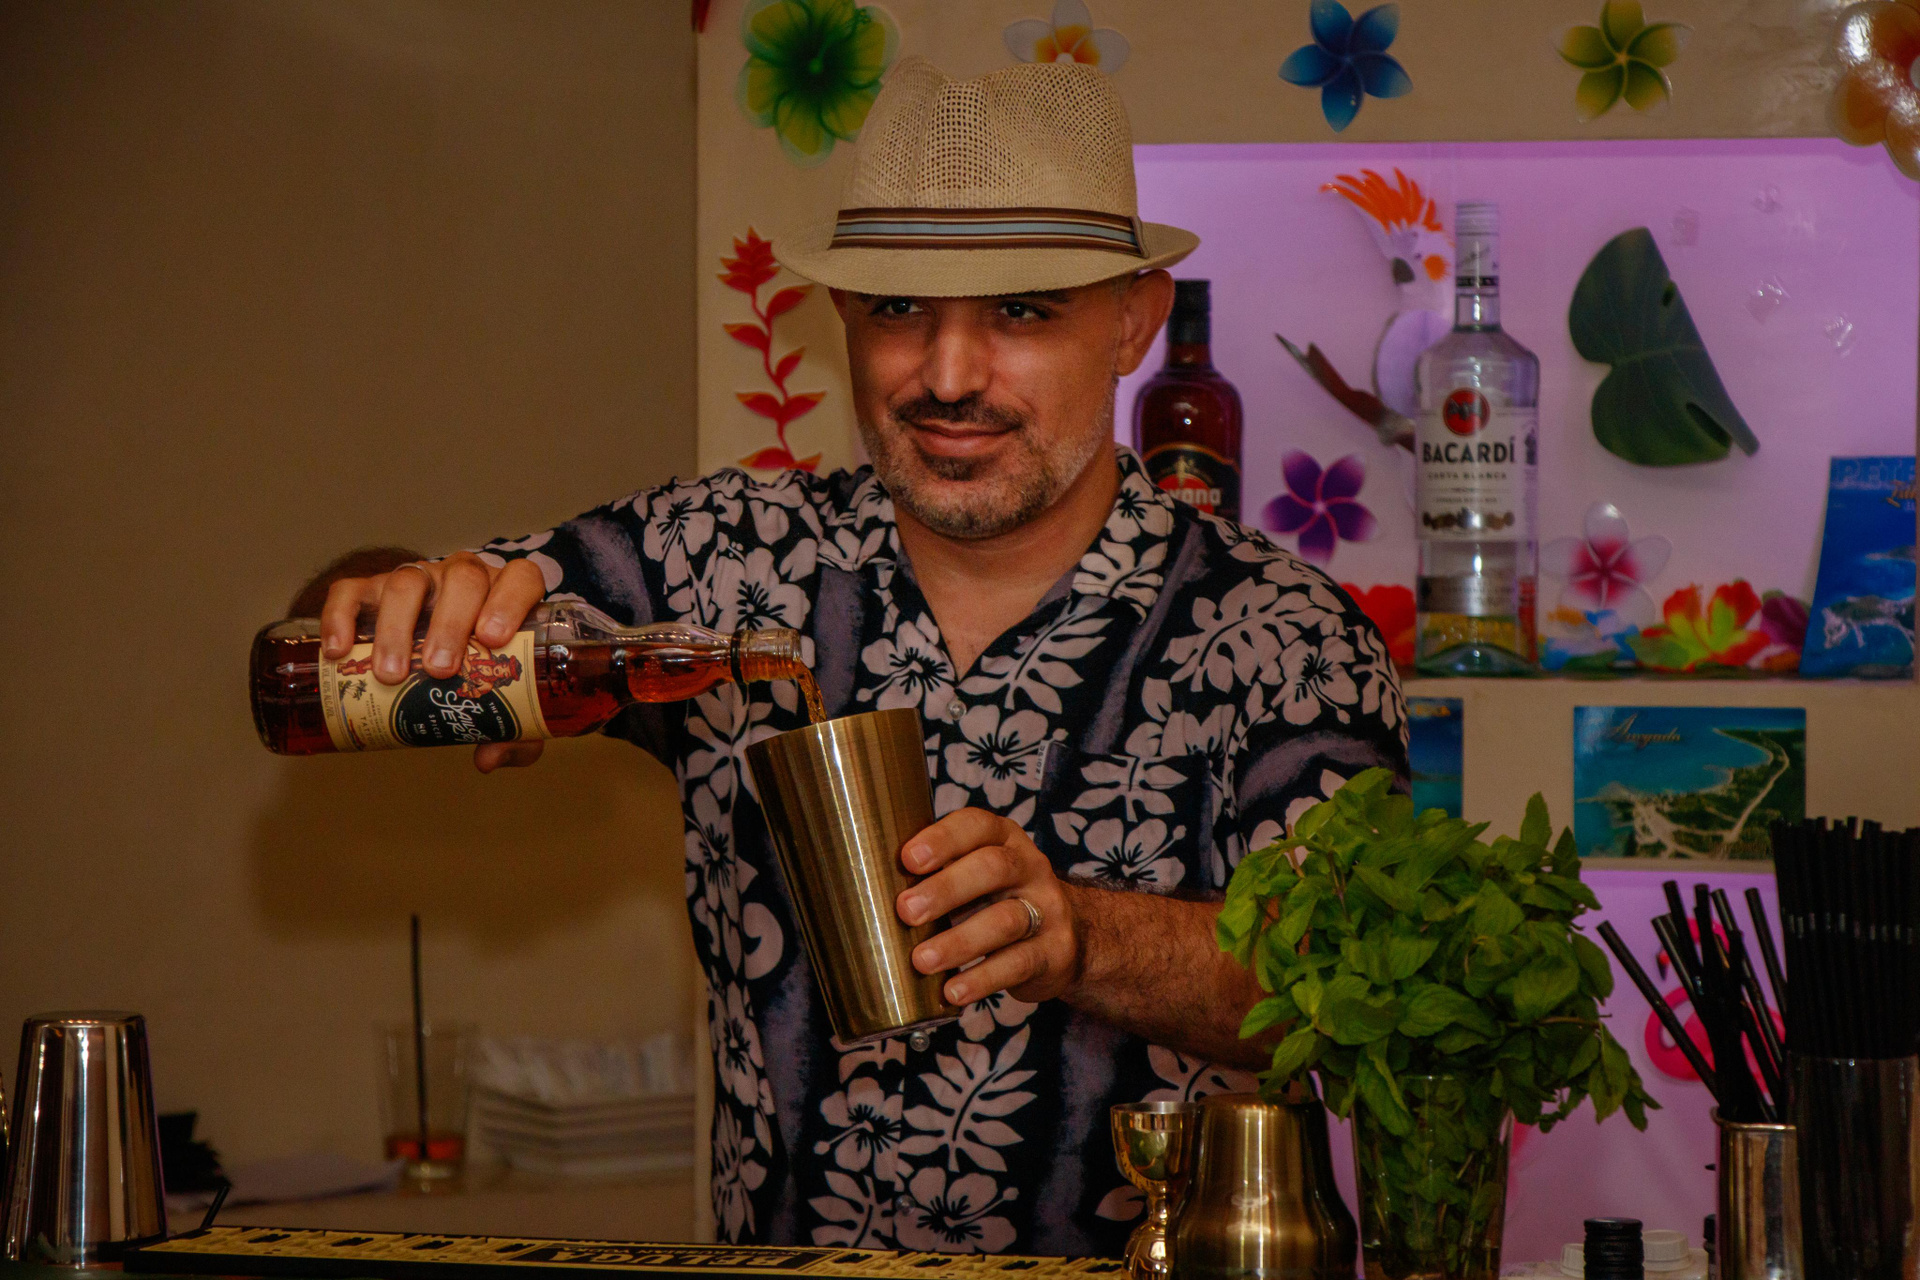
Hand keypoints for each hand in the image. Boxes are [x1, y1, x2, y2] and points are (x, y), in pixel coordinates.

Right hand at [318, 551, 547, 771]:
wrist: (437, 656)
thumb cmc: (478, 676)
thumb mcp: (506, 704)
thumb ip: (512, 733)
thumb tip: (488, 758)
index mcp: (505, 595)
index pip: (520, 578)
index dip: (509, 602)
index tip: (493, 639)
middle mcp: (463, 578)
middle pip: (462, 579)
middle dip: (451, 623)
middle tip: (439, 670)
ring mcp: (418, 579)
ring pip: (407, 582)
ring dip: (397, 627)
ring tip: (390, 674)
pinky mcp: (371, 589)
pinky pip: (351, 591)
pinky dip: (340, 617)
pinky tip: (339, 652)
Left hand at [896, 808, 1082, 1005]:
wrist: (1068, 939)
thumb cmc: (996, 901)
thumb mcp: (974, 877)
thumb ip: (936, 875)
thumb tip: (863, 889)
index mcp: (1004, 839)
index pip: (977, 826)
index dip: (943, 839)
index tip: (908, 859)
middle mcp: (1030, 868)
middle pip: (993, 868)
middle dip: (946, 889)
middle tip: (906, 911)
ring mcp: (1047, 909)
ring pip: (1006, 919)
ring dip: (959, 941)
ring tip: (922, 961)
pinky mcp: (1054, 952)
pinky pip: (1018, 963)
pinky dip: (982, 979)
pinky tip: (952, 991)